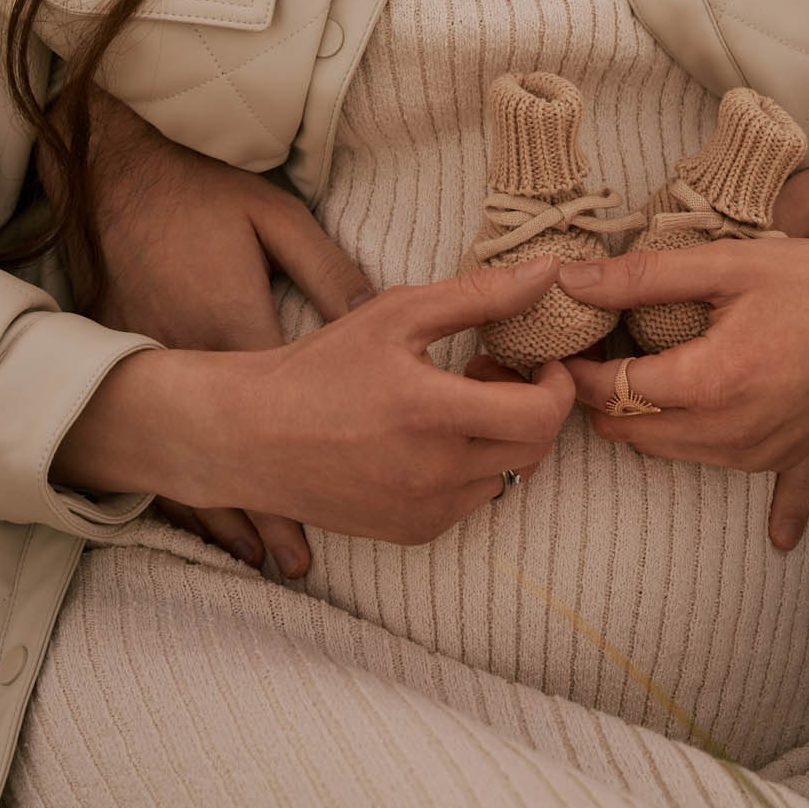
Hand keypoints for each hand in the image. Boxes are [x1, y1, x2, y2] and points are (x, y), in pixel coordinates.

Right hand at [55, 257, 576, 545]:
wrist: (249, 435)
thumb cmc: (320, 365)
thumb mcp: (397, 312)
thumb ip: (480, 295)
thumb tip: (551, 273)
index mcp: (431, 413)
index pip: (541, 416)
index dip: (558, 385)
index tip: (543, 359)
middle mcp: (434, 474)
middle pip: (533, 450)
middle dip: (533, 407)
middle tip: (495, 371)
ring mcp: (424, 512)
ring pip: (507, 477)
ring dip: (503, 439)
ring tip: (458, 400)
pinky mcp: (412, 534)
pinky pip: (472, 501)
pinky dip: (472, 468)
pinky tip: (433, 435)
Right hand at [74, 88, 375, 576]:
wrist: (107, 190)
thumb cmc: (200, 199)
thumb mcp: (276, 221)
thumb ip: (332, 272)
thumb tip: (392, 315)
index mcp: (241, 329)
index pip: (300, 411)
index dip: (331, 458)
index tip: (358, 498)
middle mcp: (201, 371)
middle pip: (253, 457)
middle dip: (288, 510)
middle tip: (317, 556)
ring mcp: (163, 384)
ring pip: (206, 469)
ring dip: (245, 513)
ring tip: (283, 557)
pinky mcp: (140, 382)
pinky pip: (168, 457)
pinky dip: (200, 497)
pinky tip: (222, 525)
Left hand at [559, 218, 808, 474]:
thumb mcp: (728, 262)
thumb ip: (644, 275)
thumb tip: (571, 279)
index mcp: (715, 384)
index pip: (614, 391)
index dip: (577, 367)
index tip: (562, 337)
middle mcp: (731, 435)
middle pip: (628, 431)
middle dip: (598, 393)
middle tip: (587, 345)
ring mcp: (753, 456)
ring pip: (659, 450)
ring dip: (634, 412)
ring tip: (628, 356)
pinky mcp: (770, 460)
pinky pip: (697, 454)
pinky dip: (673, 425)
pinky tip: (678, 377)